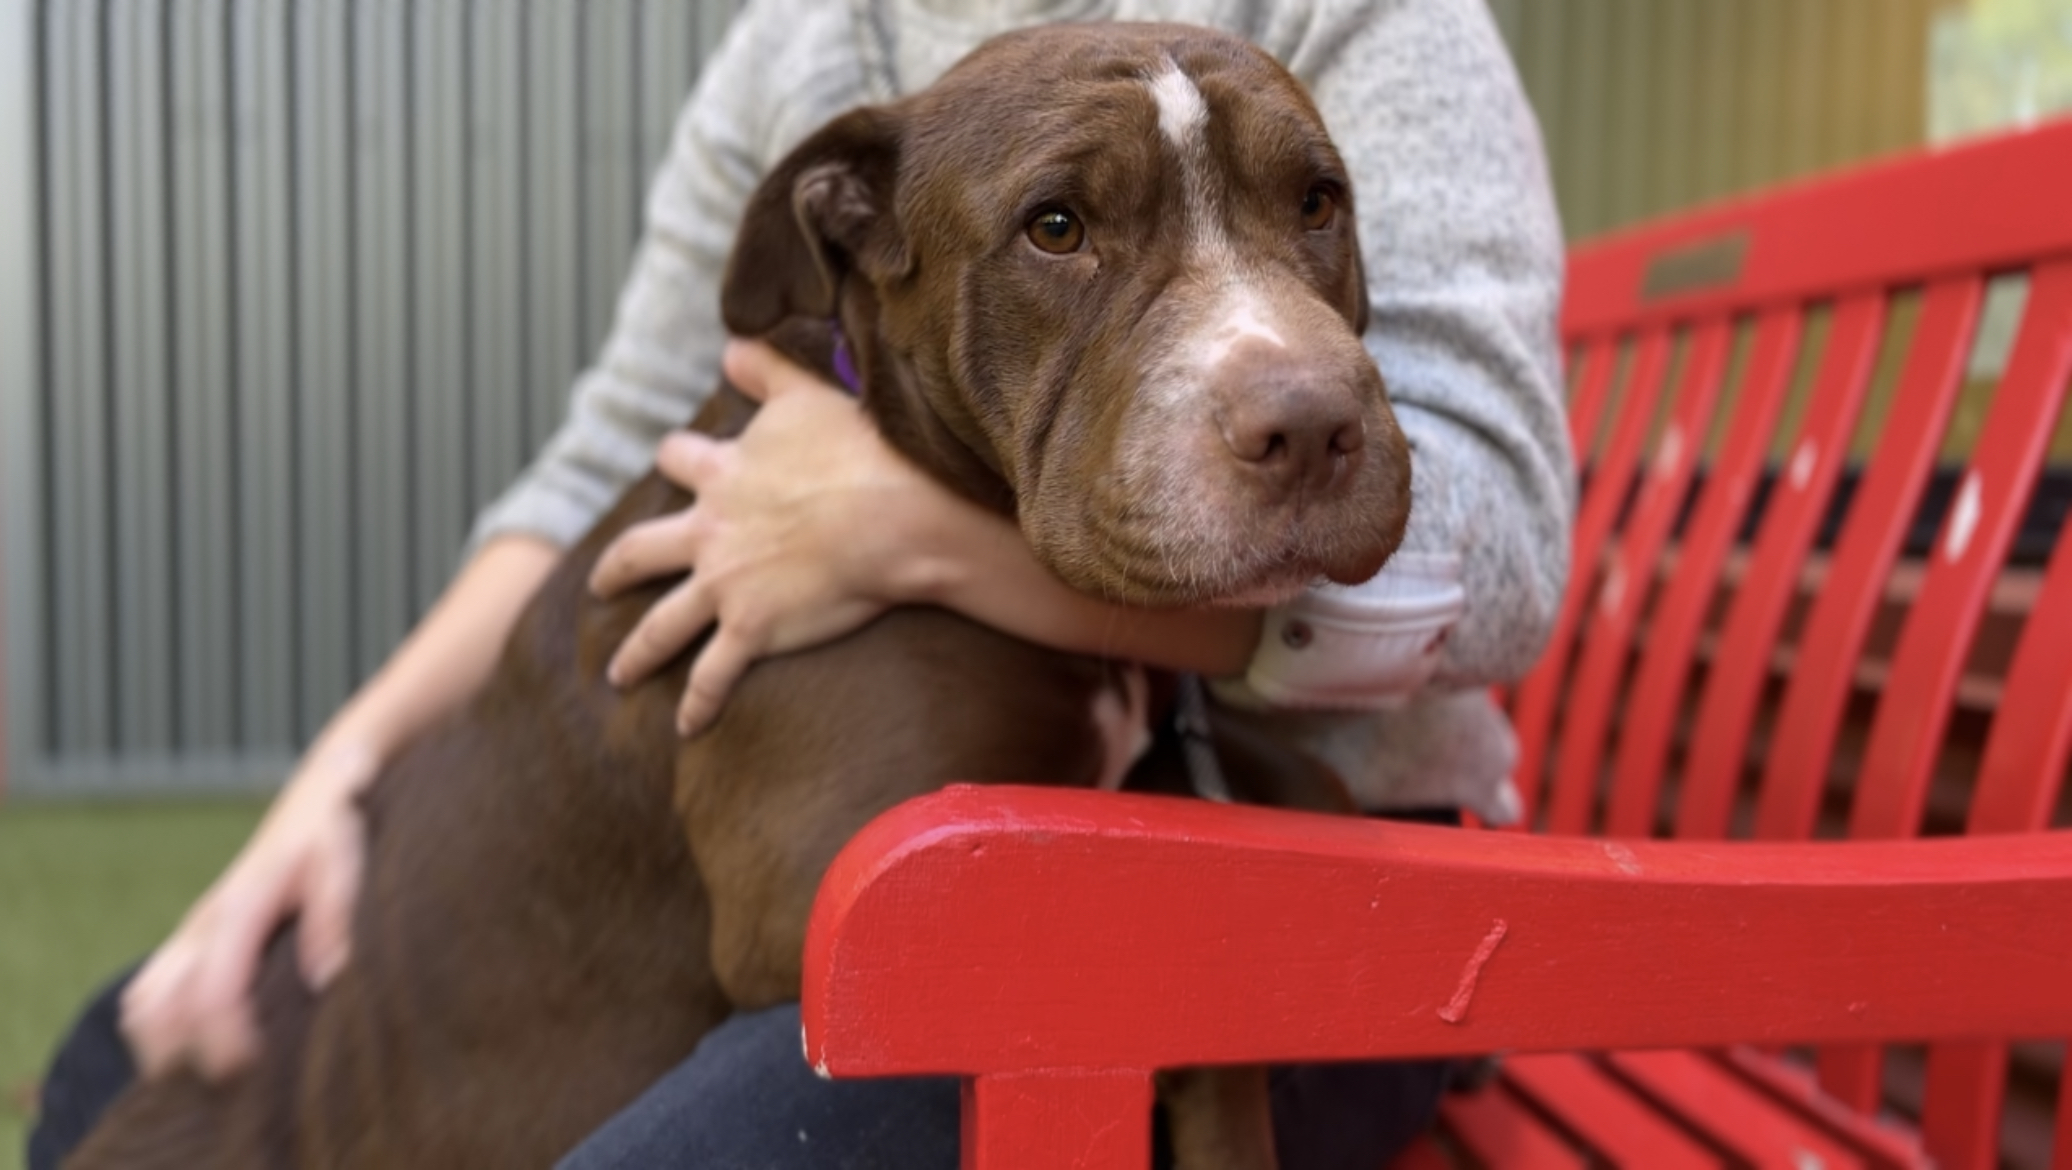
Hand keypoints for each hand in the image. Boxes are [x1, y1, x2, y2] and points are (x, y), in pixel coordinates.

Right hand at [120, 744, 372, 1079]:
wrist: (321, 794)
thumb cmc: (336, 831)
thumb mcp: (344, 863)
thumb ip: (335, 917)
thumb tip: (327, 979)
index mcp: (238, 909)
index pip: (209, 993)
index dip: (224, 1042)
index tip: (251, 1070)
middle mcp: (203, 923)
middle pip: (154, 1009)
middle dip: (182, 1055)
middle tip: (233, 1080)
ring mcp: (194, 930)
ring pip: (144, 1004)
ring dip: (165, 1045)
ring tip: (215, 1072)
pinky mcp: (197, 937)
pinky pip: (153, 993)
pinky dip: (163, 1028)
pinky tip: (205, 1048)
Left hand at [590, 339, 957, 734]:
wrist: (892, 513)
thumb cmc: (861, 448)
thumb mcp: (805, 391)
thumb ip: (764, 366)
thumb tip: (730, 345)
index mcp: (723, 474)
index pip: (680, 461)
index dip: (677, 461)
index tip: (675, 464)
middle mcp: (710, 532)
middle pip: (641, 549)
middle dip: (617, 569)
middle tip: (600, 584)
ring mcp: (725, 586)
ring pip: (662, 625)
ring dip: (637, 652)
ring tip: (617, 675)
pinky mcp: (751, 631)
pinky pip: (712, 677)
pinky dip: (697, 706)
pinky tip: (686, 728)